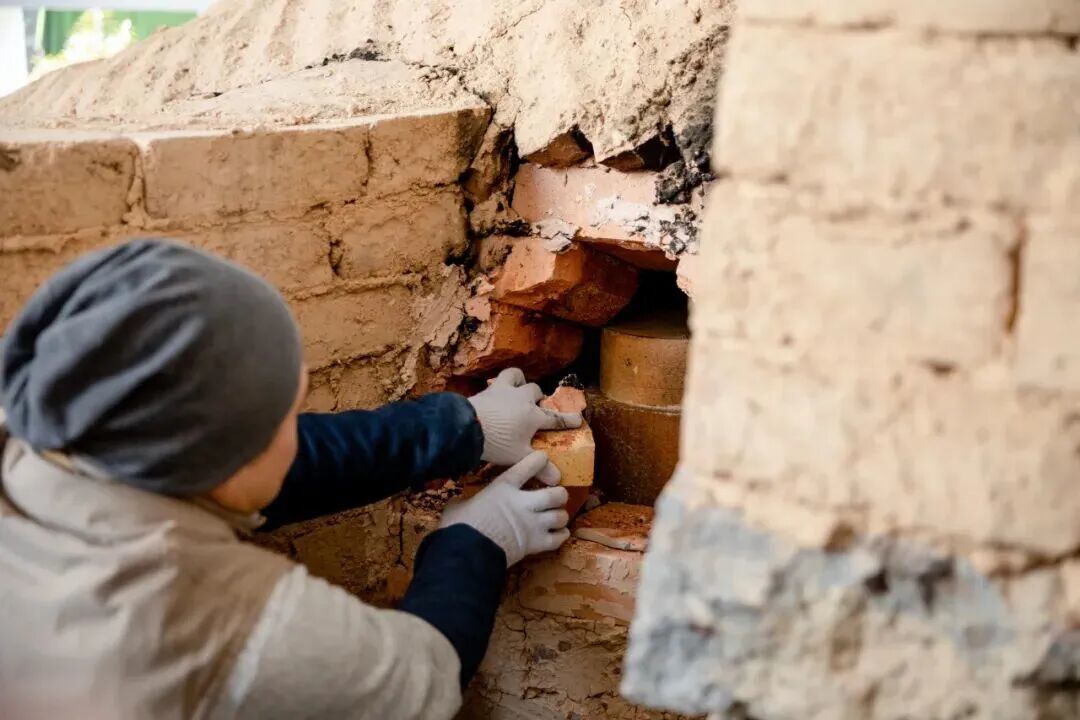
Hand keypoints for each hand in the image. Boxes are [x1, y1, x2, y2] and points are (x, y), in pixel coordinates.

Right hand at [439, 451, 570, 565]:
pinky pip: (558, 539)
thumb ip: (467, 500)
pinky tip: (560, 533)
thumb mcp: (459, 506)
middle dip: (559, 494)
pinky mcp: (535, 544)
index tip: (543, 458)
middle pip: (555, 493)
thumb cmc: (459, 526)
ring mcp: (532, 524)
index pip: (528, 466)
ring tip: (557, 516)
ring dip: (561, 515)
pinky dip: (561, 535)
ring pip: (561, 515)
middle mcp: (524, 503)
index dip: (539, 460)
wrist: (467, 553)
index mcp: (504, 487)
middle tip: (556, 496)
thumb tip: (460, 503)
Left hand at [468, 368, 582, 483]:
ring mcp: (505, 390)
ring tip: (518, 390)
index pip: (555, 418)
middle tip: (535, 409)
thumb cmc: (497, 442)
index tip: (578, 419)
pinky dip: (502, 382)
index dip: (568, 420)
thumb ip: (539, 467)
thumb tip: (557, 481)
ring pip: (518, 376)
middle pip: (536, 393)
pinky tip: (498, 391)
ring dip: (520, 382)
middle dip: (538, 399)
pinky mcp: (489, 388)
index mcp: (533, 417)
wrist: (468, 427)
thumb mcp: (519, 457)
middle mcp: (523, 399)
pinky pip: (499, 378)